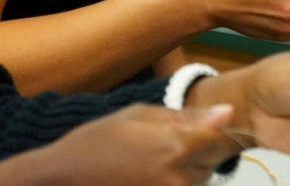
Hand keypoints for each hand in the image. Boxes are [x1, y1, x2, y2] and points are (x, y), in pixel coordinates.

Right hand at [0, 104, 240, 185]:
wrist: (61, 179)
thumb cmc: (98, 140)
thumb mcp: (139, 115)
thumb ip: (187, 116)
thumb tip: (229, 112)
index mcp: (175, 148)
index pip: (220, 139)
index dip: (211, 131)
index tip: (198, 128)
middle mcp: (178, 179)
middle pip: (210, 163)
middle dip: (196, 153)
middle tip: (162, 147)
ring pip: (198, 181)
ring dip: (185, 172)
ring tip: (151, 164)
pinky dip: (173, 183)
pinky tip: (147, 176)